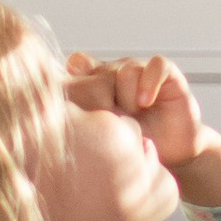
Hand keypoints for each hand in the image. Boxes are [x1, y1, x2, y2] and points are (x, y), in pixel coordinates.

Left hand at [64, 51, 220, 202]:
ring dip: (127, 94)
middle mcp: (117, 75)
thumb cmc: (133, 148)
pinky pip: (156, 65)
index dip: (78, 82)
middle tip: (109, 121)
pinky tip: (144, 102)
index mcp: (96, 86)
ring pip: (125, 68)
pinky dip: (148, 81)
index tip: (81, 110)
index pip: (77, 65)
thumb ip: (79, 120)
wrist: (171, 154)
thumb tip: (50, 112)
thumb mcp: (101, 138)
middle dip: (104, 97)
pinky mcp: (166, 75)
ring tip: (132, 117)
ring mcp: (141, 73)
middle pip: (101, 71)